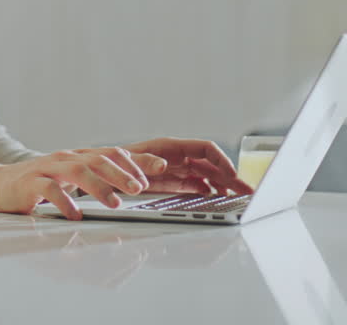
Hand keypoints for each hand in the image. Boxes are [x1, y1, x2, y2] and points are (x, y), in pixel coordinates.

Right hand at [0, 147, 168, 220]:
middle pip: (98, 160)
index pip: (111, 152)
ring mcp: (48, 169)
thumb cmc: (39, 184)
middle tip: (140, 188)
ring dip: (99, 188)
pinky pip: (50, 190)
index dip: (135, 160)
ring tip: (115, 204)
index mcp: (78, 156)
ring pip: (78, 171)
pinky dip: (65, 202)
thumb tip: (131, 183)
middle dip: (122, 173)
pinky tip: (76, 214)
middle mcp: (65, 158)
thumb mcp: (70, 178)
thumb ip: (96, 178)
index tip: (157, 169)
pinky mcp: (31, 183)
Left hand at [121, 138, 253, 195]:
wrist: (100, 172)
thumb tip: (163, 166)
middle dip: (229, 176)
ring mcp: (175, 168)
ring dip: (222, 185)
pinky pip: (196, 184)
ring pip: (206, 174)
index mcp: (170, 147)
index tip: (233, 176)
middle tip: (246, 192)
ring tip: (236, 197)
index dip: (222, 161)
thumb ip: (148, 164)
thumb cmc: (114, 164)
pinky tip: (215, 199)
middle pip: (210, 163)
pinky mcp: (171, 181)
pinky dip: (208, 190)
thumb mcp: (131, 163)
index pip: (205, 149)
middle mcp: (176, 155)